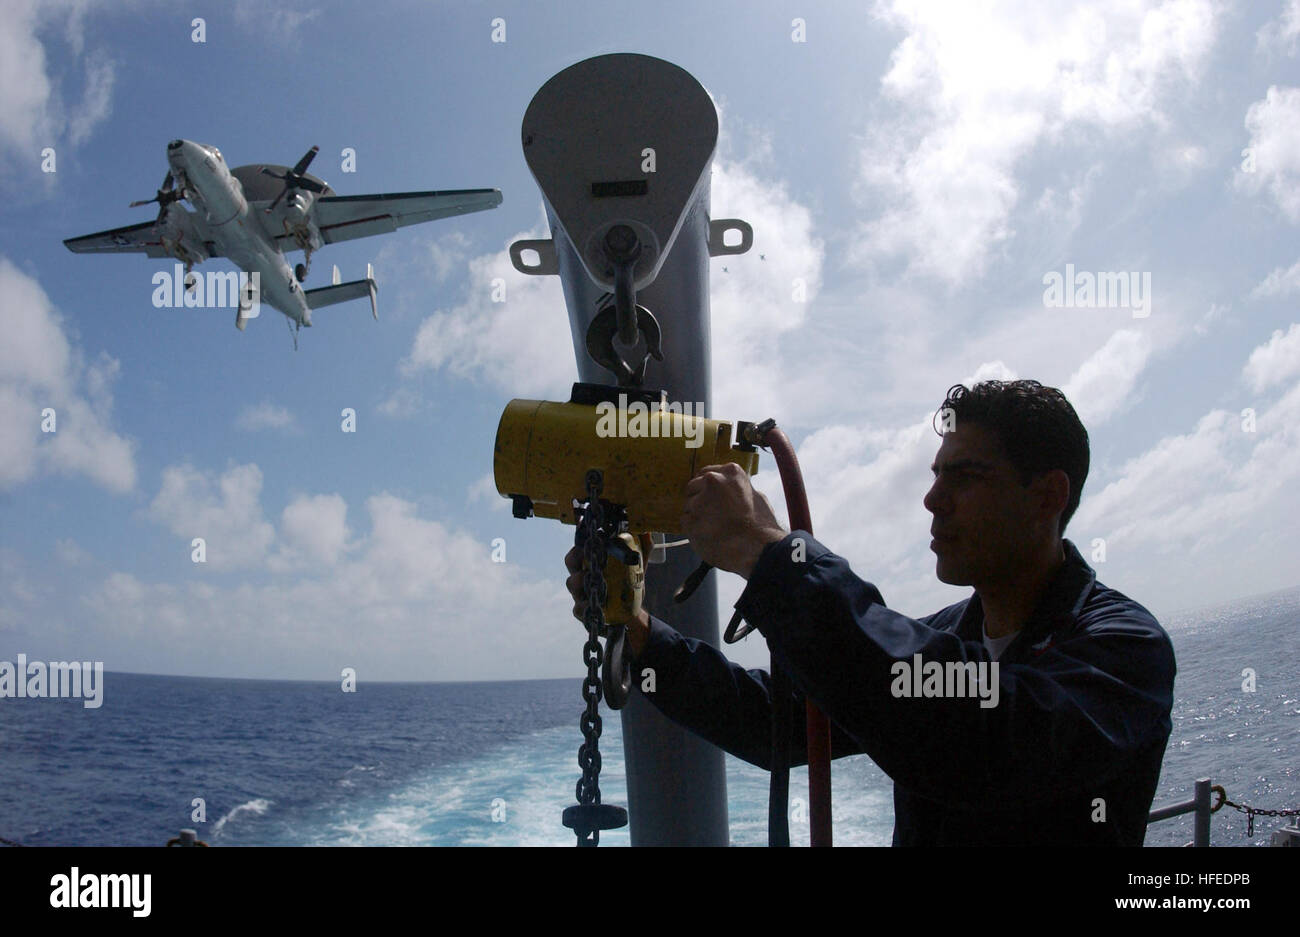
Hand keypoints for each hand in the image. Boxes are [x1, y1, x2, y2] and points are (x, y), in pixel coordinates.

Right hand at [565, 534, 652, 653]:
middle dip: (576, 557)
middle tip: (590, 557)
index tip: (592, 538)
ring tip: (595, 581)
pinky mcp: (582, 611)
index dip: (582, 541)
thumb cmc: (628, 583)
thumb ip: (642, 547)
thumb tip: (646, 531)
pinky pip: (578, 607)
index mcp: (592, 559)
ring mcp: (580, 592)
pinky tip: (596, 606)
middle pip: (570, 561)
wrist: (631, 612)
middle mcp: (582, 573)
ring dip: (581, 581)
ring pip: (572, 583)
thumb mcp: (638, 564)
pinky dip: (584, 606)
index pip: (580, 545)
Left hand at [680, 463, 785, 577]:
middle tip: (713, 516)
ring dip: (697, 516)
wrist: (760, 549)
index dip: (708, 488)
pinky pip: (686, 523)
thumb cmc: (763, 525)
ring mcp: (700, 501)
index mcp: (730, 472)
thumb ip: (736, 489)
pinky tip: (709, 535)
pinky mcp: (691, 521)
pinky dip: (693, 530)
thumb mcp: (756, 496)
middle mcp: (712, 481)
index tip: (712, 498)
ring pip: (689, 506)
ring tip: (715, 528)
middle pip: (693, 488)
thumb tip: (728, 490)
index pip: (705, 474)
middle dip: (700, 500)